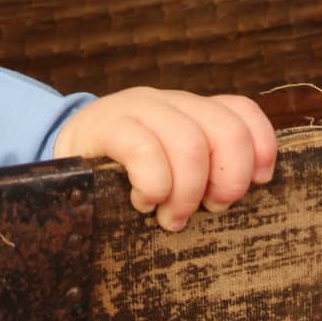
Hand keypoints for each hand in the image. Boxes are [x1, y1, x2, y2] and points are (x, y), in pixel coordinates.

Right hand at [54, 87, 276, 231]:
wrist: (60, 166)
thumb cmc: (124, 182)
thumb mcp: (172, 172)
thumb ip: (206, 173)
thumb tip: (250, 195)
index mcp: (192, 113)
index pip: (241, 112)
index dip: (261, 148)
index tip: (257, 186)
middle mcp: (169, 103)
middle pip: (226, 129)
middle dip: (228, 179)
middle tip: (210, 210)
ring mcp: (136, 109)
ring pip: (189, 141)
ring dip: (186, 191)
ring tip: (170, 217)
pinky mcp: (104, 124)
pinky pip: (143, 147)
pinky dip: (153, 183)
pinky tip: (143, 201)